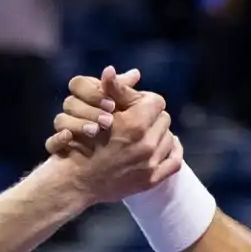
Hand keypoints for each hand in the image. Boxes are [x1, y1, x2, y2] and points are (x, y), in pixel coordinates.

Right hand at [45, 68, 183, 204]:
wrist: (75, 180)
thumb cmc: (81, 143)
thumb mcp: (96, 112)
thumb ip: (113, 91)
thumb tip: (118, 71)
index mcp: (134, 124)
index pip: (155, 101)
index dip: (143, 100)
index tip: (134, 105)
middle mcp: (146, 144)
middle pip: (163, 118)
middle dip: (151, 117)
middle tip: (137, 120)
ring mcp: (150, 163)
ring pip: (169, 137)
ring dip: (158, 134)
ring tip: (144, 135)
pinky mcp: (151, 179)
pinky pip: (175, 161)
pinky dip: (173, 150)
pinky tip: (165, 145)